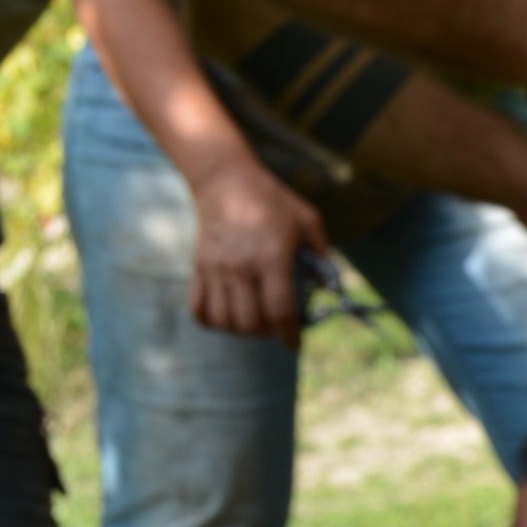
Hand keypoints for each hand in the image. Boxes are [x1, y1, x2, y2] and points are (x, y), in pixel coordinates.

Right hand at [188, 155, 327, 348]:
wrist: (226, 182)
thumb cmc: (273, 201)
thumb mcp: (307, 220)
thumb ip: (321, 253)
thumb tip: (329, 286)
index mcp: (271, 255)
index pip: (280, 309)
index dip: (290, 334)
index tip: (296, 343)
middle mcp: (240, 266)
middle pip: (251, 322)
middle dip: (268, 333)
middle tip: (279, 328)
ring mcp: (215, 269)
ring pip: (224, 321)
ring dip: (242, 331)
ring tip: (256, 321)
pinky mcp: (198, 269)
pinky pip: (200, 310)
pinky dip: (214, 322)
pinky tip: (230, 316)